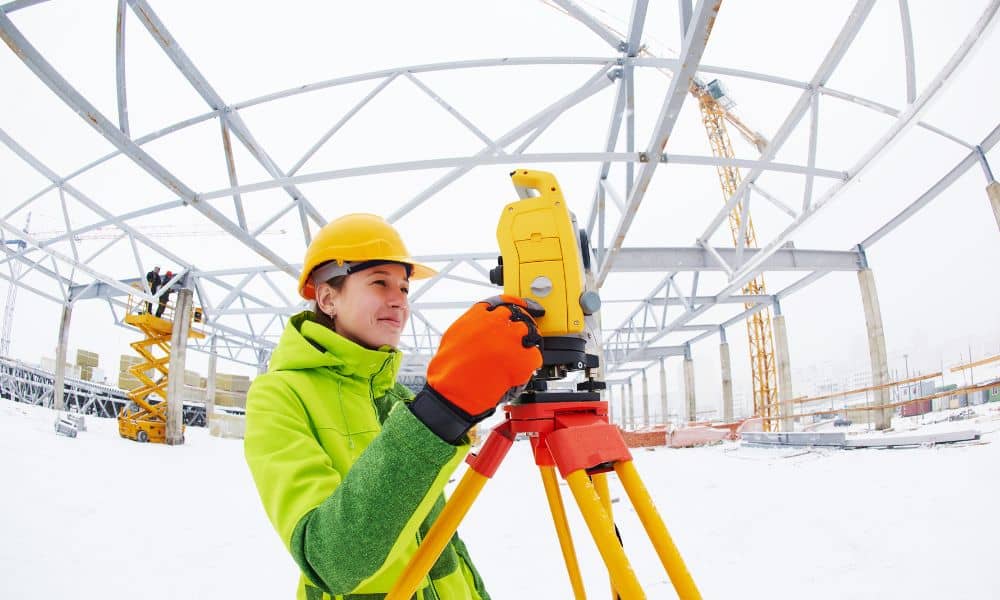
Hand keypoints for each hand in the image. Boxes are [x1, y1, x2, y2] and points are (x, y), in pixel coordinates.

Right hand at [408, 295, 542, 442]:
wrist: (453, 392)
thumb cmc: (448, 370)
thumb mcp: (454, 335)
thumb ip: (473, 324)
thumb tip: (484, 324)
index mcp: (479, 315)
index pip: (504, 302)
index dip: (515, 304)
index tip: (523, 305)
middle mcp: (497, 323)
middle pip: (518, 317)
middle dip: (518, 327)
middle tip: (518, 339)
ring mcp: (512, 339)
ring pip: (529, 333)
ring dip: (526, 343)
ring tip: (517, 356)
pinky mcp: (523, 358)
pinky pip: (535, 355)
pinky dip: (530, 362)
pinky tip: (520, 369)